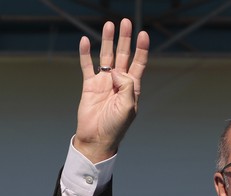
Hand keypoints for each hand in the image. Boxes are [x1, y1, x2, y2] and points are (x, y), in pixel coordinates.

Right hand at [74, 18, 148, 162]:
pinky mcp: (90, 85)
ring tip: (109, 25)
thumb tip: (115, 70)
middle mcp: (119, 82)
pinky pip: (87, 65)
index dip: (141, 49)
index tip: (143, 34)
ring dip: (108, 41)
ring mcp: (104, 82)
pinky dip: (86, 53)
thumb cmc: (116, 126)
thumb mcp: (128, 107)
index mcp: (132, 87)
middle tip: (126, 22)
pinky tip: (86, 40)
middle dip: (125, 39)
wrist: (97, 138)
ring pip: (107, 56)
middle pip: (123, 55)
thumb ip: (126, 86)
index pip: (139, 63)